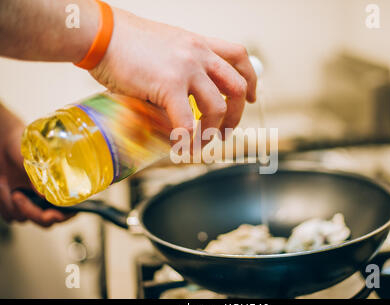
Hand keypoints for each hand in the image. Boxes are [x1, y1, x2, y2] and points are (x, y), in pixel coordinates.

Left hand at [0, 105, 73, 226]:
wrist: (1, 143)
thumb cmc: (20, 144)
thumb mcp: (31, 158)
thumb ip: (40, 177)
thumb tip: (45, 195)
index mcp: (62, 186)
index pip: (71, 210)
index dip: (63, 216)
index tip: (50, 214)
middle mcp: (49, 197)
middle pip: (46, 221)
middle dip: (30, 212)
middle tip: (18, 197)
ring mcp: (32, 202)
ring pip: (23, 218)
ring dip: (9, 203)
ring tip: (3, 183)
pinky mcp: (16, 204)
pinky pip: (10, 215)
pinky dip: (2, 202)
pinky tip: (1, 186)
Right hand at [90, 8, 256, 143]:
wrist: (100, 33)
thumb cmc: (124, 42)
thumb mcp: (163, 47)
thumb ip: (177, 70)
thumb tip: (174, 102)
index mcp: (199, 44)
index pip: (239, 57)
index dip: (251, 80)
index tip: (252, 97)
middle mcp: (199, 54)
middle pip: (237, 86)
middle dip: (237, 115)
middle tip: (225, 132)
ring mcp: (186, 69)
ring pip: (217, 107)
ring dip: (211, 132)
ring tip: (198, 145)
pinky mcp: (168, 84)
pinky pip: (186, 120)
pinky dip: (186, 140)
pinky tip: (180, 147)